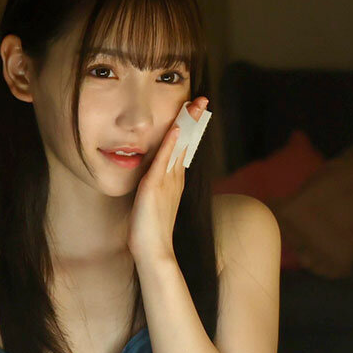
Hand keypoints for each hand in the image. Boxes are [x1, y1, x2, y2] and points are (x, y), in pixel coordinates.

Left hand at [126, 96, 208, 264]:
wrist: (154, 252)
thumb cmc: (150, 232)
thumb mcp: (155, 204)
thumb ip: (158, 189)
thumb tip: (155, 179)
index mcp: (174, 180)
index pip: (183, 147)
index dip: (189, 128)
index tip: (194, 111)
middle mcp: (174, 177)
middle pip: (186, 142)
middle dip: (194, 120)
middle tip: (202, 100)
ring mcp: (167, 181)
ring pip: (178, 146)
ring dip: (186, 124)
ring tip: (194, 104)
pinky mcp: (155, 186)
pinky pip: (164, 159)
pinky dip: (170, 142)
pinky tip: (175, 127)